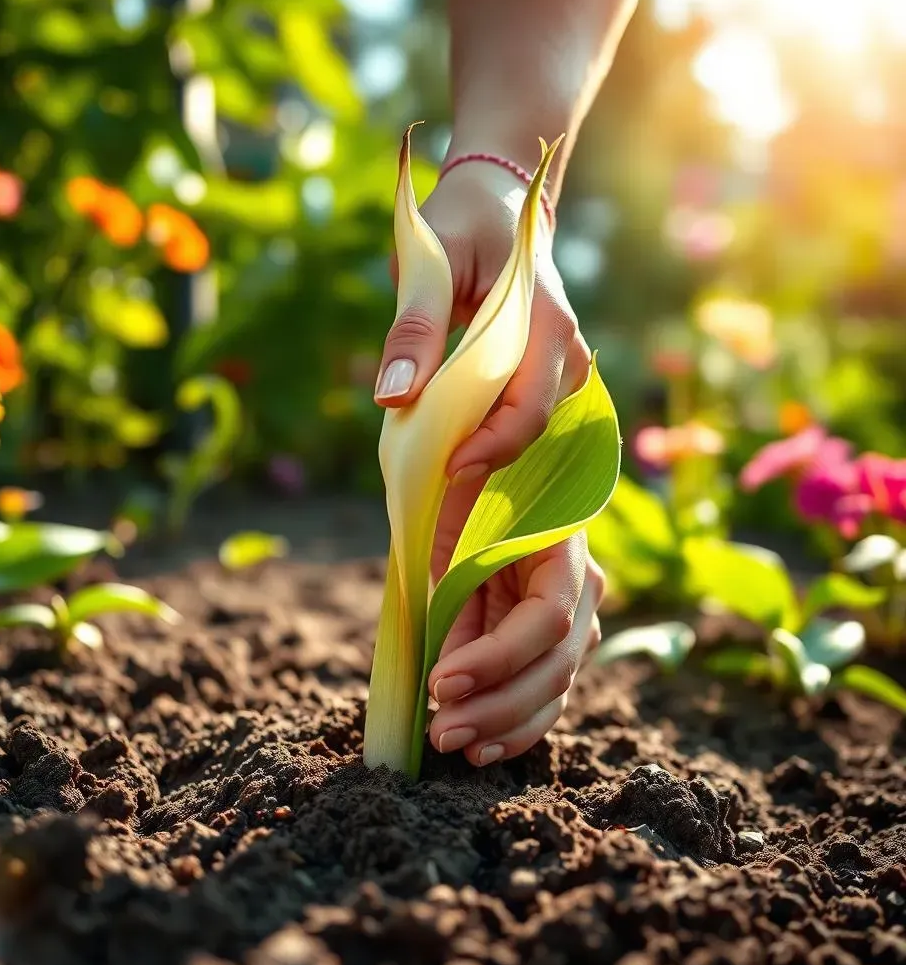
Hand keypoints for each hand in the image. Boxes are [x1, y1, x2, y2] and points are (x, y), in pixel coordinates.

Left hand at [376, 160, 600, 765]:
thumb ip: (418, 329)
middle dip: (510, 654)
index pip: (532, 447)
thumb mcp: (439, 262)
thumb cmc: (467, 241)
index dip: (484, 509)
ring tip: (460, 739)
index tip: (433, 573)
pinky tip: (479, 720)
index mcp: (557, 375)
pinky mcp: (536, 520)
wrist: (500, 225)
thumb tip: (392, 399)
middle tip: (446, 702)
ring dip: (522, 683)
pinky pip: (548, 613)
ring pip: (571, 616)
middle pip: (568, 581)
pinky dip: (521, 670)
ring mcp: (559, 494)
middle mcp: (571, 449)